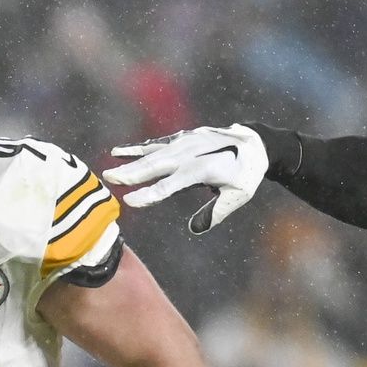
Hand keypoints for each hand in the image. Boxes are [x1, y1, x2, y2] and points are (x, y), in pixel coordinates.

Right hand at [103, 125, 271, 233]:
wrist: (255, 143)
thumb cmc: (246, 174)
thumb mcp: (237, 196)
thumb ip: (216, 212)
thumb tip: (195, 229)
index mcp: (206, 168)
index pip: (172, 184)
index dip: (150, 193)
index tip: (130, 200)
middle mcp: (193, 152)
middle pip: (158, 164)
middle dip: (133, 172)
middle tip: (110, 178)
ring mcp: (187, 142)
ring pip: (155, 153)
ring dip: (131, 160)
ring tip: (111, 166)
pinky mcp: (184, 138)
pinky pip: (158, 144)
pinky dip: (139, 148)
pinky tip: (121, 152)